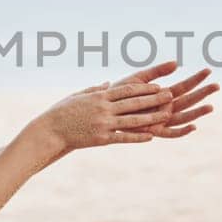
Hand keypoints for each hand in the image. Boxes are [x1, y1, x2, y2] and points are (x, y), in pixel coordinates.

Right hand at [37, 81, 173, 151]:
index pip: (127, 90)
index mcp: (99, 96)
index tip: (158, 85)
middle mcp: (104, 108)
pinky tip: (151, 137)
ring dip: (151, 116)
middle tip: (171, 94)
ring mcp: (103, 123)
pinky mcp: (101, 138)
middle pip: (134, 102)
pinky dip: (138, 137)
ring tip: (166, 114)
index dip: (144, 88)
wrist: (50, 130)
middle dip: (154, 98)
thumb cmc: (62, 112)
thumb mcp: (78, 95)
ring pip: (132, 119)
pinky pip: (123, 137)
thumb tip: (106, 83)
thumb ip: (94, 89)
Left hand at [109, 60, 217, 137]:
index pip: (183, 86)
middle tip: (217, 85)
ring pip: (183, 116)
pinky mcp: (153, 131)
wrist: (103, 111)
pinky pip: (171, 133)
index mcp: (161, 94)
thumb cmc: (118, 95)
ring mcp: (160, 120)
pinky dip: (182, 131)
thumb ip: (156, 71)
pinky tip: (194, 127)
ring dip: (197, 112)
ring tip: (211, 106)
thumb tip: (177, 62)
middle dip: (202, 93)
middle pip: (188, 100)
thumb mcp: (138, 79)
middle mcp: (164, 108)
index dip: (195, 79)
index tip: (208, 70)